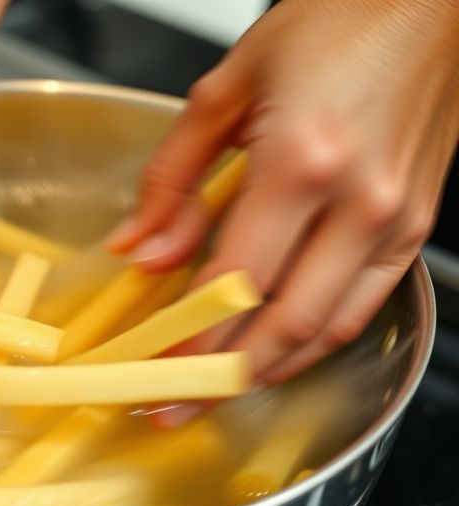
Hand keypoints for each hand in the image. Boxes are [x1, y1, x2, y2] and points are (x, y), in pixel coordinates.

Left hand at [109, 0, 458, 383]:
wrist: (425, 2)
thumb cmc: (332, 27)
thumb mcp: (225, 89)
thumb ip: (173, 178)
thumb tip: (140, 249)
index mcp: (301, 160)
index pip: (233, 280)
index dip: (189, 336)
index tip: (153, 367)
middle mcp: (357, 199)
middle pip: (282, 323)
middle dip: (222, 376)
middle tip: (176, 404)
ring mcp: (395, 218)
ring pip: (326, 328)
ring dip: (268, 369)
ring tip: (218, 389)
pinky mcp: (416, 225)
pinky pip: (361, 306)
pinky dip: (315, 340)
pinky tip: (276, 349)